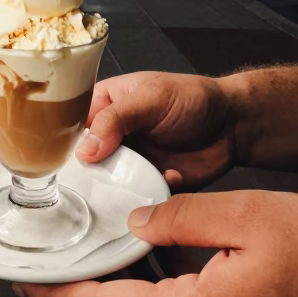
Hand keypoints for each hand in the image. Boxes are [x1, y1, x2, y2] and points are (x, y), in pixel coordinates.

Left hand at [14, 191, 297, 296]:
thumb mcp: (249, 214)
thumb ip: (179, 217)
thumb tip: (137, 224)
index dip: (57, 291)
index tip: (24, 278)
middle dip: (93, 277)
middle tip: (71, 239)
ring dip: (133, 281)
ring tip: (120, 236)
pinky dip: (165, 290)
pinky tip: (170, 255)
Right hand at [77, 71, 236, 190]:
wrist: (231, 124)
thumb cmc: (191, 98)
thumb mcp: (150, 97)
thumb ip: (115, 119)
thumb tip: (85, 150)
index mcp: (105, 107)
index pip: (71, 126)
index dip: (66, 144)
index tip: (68, 161)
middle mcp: (112, 137)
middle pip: (85, 162)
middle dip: (92, 173)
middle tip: (105, 175)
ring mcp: (129, 163)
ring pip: (108, 184)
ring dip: (121, 187)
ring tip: (137, 180)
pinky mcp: (148, 184)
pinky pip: (137, 198)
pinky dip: (150, 194)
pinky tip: (170, 177)